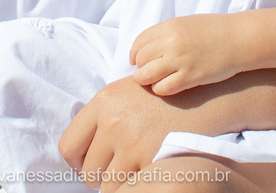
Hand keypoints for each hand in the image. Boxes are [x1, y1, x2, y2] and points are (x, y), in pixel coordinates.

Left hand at [59, 76, 193, 191]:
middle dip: (99, 177)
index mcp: (103, 101)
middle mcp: (113, 120)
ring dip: (118, 185)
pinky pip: (130, 189)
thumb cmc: (166, 98)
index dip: (77, 162)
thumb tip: (79, 150)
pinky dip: (137, 186)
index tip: (89, 165)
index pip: (68, 145)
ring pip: (107, 185)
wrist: (207, 98)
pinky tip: (147, 172)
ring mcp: (132, 141)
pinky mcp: (151, 158)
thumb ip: (103, 116)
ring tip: (133, 171)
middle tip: (116, 171)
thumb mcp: (128, 93)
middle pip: (87, 171)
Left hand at [130, 14, 240, 95]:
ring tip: (151, 82)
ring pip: (146, 75)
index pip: (139, 42)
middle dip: (141, 67)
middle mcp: (171, 42)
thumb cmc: (215, 30)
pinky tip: (167, 87)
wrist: (239, 38)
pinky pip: (163, 88)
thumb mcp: (186, 23)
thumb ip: (166, 34)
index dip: (135, 53)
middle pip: (141, 59)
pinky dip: (160, 89)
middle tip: (146, 72)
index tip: (136, 60)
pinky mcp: (190, 77)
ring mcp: (179, 60)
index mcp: (169, 26)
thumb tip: (148, 48)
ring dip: (145, 80)